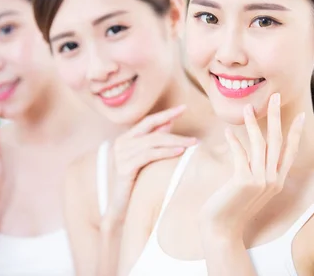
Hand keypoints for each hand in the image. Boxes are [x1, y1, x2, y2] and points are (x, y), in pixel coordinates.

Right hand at [104, 105, 196, 223]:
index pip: (148, 121)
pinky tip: (179, 152)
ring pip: (153, 142)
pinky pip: (149, 155)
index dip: (166, 114)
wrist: (120, 205)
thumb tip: (169, 123)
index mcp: (125, 138)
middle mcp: (121, 143)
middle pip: (152, 131)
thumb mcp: (145, 157)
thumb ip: (154, 140)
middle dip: (175, 131)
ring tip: (192, 144)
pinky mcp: (124, 167)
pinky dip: (165, 152)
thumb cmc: (134, 181)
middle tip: (193, 135)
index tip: (183, 108)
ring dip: (175, 142)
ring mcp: (121, 154)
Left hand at [199, 93, 304, 238]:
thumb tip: (252, 147)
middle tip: (275, 97)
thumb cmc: (232, 206)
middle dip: (276, 117)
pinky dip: (234, 141)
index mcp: (277, 180)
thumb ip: (255, 168)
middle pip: (278, 141)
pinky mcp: (244, 181)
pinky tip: (228, 132)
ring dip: (253, 123)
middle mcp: (273, 180)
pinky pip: (241, 154)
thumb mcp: (249, 186)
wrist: (222, 229)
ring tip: (246, 107)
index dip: (295, 132)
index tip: (300, 115)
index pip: (290, 151)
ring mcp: (260, 181)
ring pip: (260, 144)